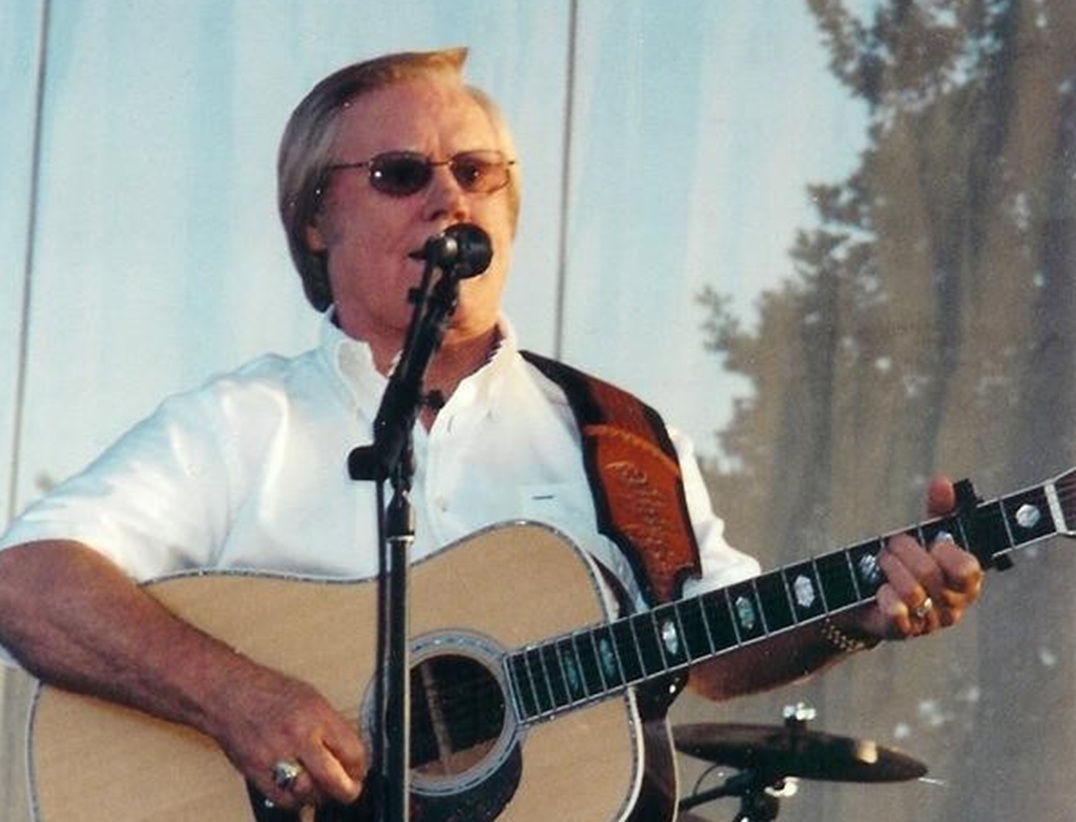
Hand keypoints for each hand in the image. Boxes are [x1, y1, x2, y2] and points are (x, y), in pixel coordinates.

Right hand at [209, 664, 367, 809]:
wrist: (228, 694)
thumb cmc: (268, 691)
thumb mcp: (311, 698)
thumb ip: (331, 726)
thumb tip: (349, 753)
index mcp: (316, 715)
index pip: (352, 750)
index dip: (361, 766)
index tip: (360, 770)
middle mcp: (298, 737)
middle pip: (333, 779)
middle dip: (348, 790)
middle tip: (351, 789)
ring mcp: (276, 757)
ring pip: (310, 794)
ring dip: (322, 795)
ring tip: (324, 787)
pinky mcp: (257, 773)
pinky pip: (285, 800)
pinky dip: (297, 800)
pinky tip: (300, 790)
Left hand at [854, 476, 983, 639]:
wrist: (868, 595)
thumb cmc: (907, 562)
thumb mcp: (924, 534)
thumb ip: (938, 510)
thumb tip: (943, 482)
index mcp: (967, 581)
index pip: (968, 569)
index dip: (947, 552)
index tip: (933, 542)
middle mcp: (953, 604)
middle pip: (930, 574)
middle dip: (904, 551)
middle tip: (892, 545)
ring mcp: (930, 621)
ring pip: (912, 592)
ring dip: (890, 568)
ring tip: (882, 561)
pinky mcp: (903, 631)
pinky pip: (897, 613)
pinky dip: (884, 596)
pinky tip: (880, 589)